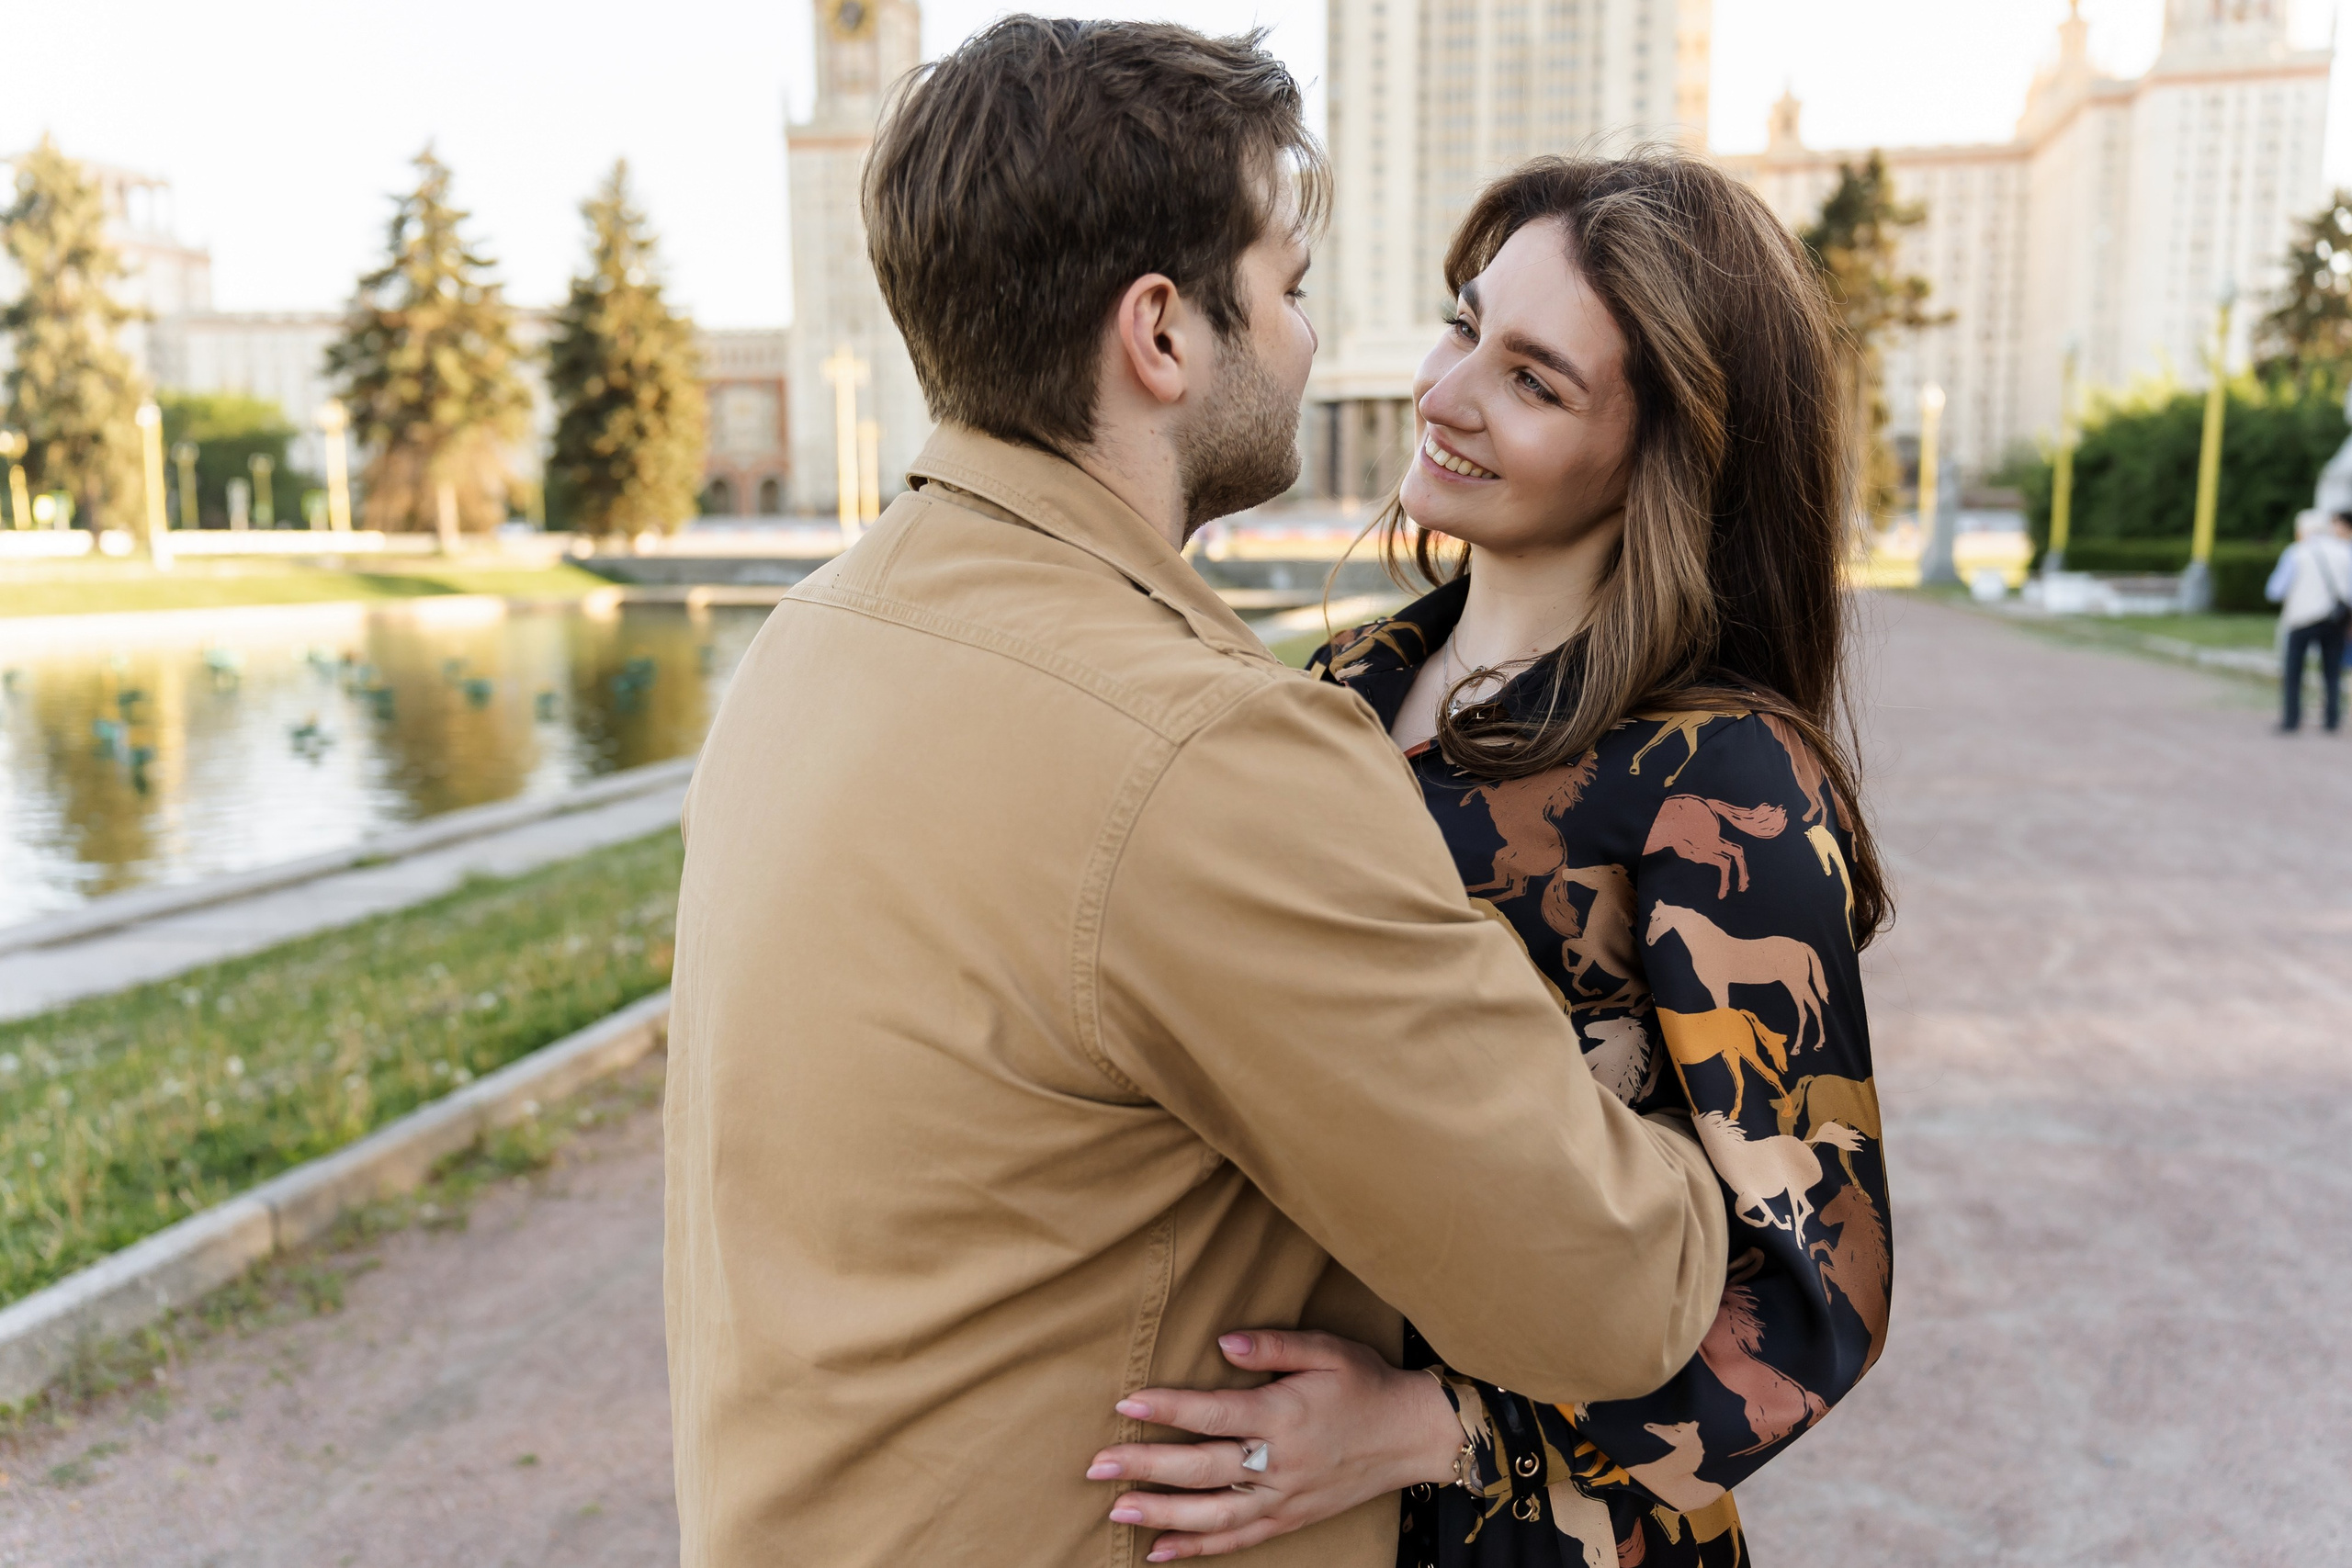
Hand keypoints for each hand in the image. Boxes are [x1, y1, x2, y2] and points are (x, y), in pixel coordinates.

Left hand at [1084, 1328, 1462, 1560]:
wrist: (1412, 1436)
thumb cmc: (1366, 1384)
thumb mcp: (1327, 1350)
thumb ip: (1273, 1346)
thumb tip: (1222, 1342)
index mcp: (1284, 1416)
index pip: (1214, 1415)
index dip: (1168, 1408)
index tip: (1126, 1403)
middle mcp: (1280, 1463)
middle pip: (1203, 1470)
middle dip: (1146, 1467)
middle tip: (1097, 1465)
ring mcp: (1283, 1499)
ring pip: (1213, 1515)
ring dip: (1161, 1514)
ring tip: (1115, 1509)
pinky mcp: (1289, 1520)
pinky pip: (1237, 1541)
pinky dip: (1196, 1550)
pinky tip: (1158, 1551)